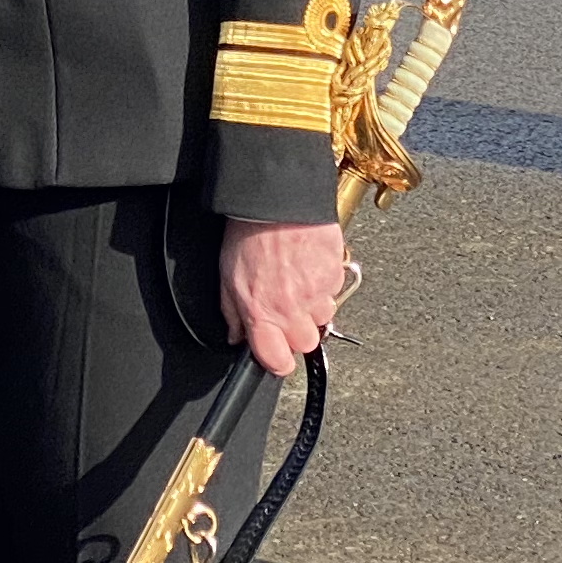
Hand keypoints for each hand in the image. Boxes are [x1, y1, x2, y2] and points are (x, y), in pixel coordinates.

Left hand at [219, 218, 351, 376]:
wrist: (276, 200)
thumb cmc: (248, 233)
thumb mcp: (226, 276)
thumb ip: (232, 312)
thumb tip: (236, 335)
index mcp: (262, 312)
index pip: (276, 361)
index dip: (276, 361)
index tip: (275, 355)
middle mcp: (291, 308)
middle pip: (305, 345)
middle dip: (297, 333)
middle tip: (285, 311)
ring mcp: (316, 293)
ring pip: (323, 318)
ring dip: (311, 308)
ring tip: (296, 283)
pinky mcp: (335, 275)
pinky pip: (334, 291)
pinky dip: (323, 284)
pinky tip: (307, 266)